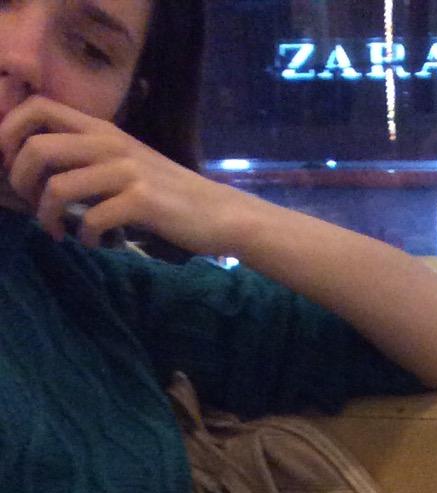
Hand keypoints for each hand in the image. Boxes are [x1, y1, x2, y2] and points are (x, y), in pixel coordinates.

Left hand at [0, 96, 254, 253]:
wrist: (218, 212)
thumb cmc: (167, 194)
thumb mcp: (124, 162)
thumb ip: (87, 157)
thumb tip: (40, 170)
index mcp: (101, 129)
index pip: (37, 107)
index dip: (11, 132)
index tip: (13, 164)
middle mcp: (109, 143)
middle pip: (38, 147)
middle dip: (21, 181)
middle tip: (30, 206)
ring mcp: (126, 172)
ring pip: (58, 187)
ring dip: (47, 216)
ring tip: (57, 232)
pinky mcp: (141, 202)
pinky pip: (91, 219)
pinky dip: (84, 238)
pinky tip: (94, 244)